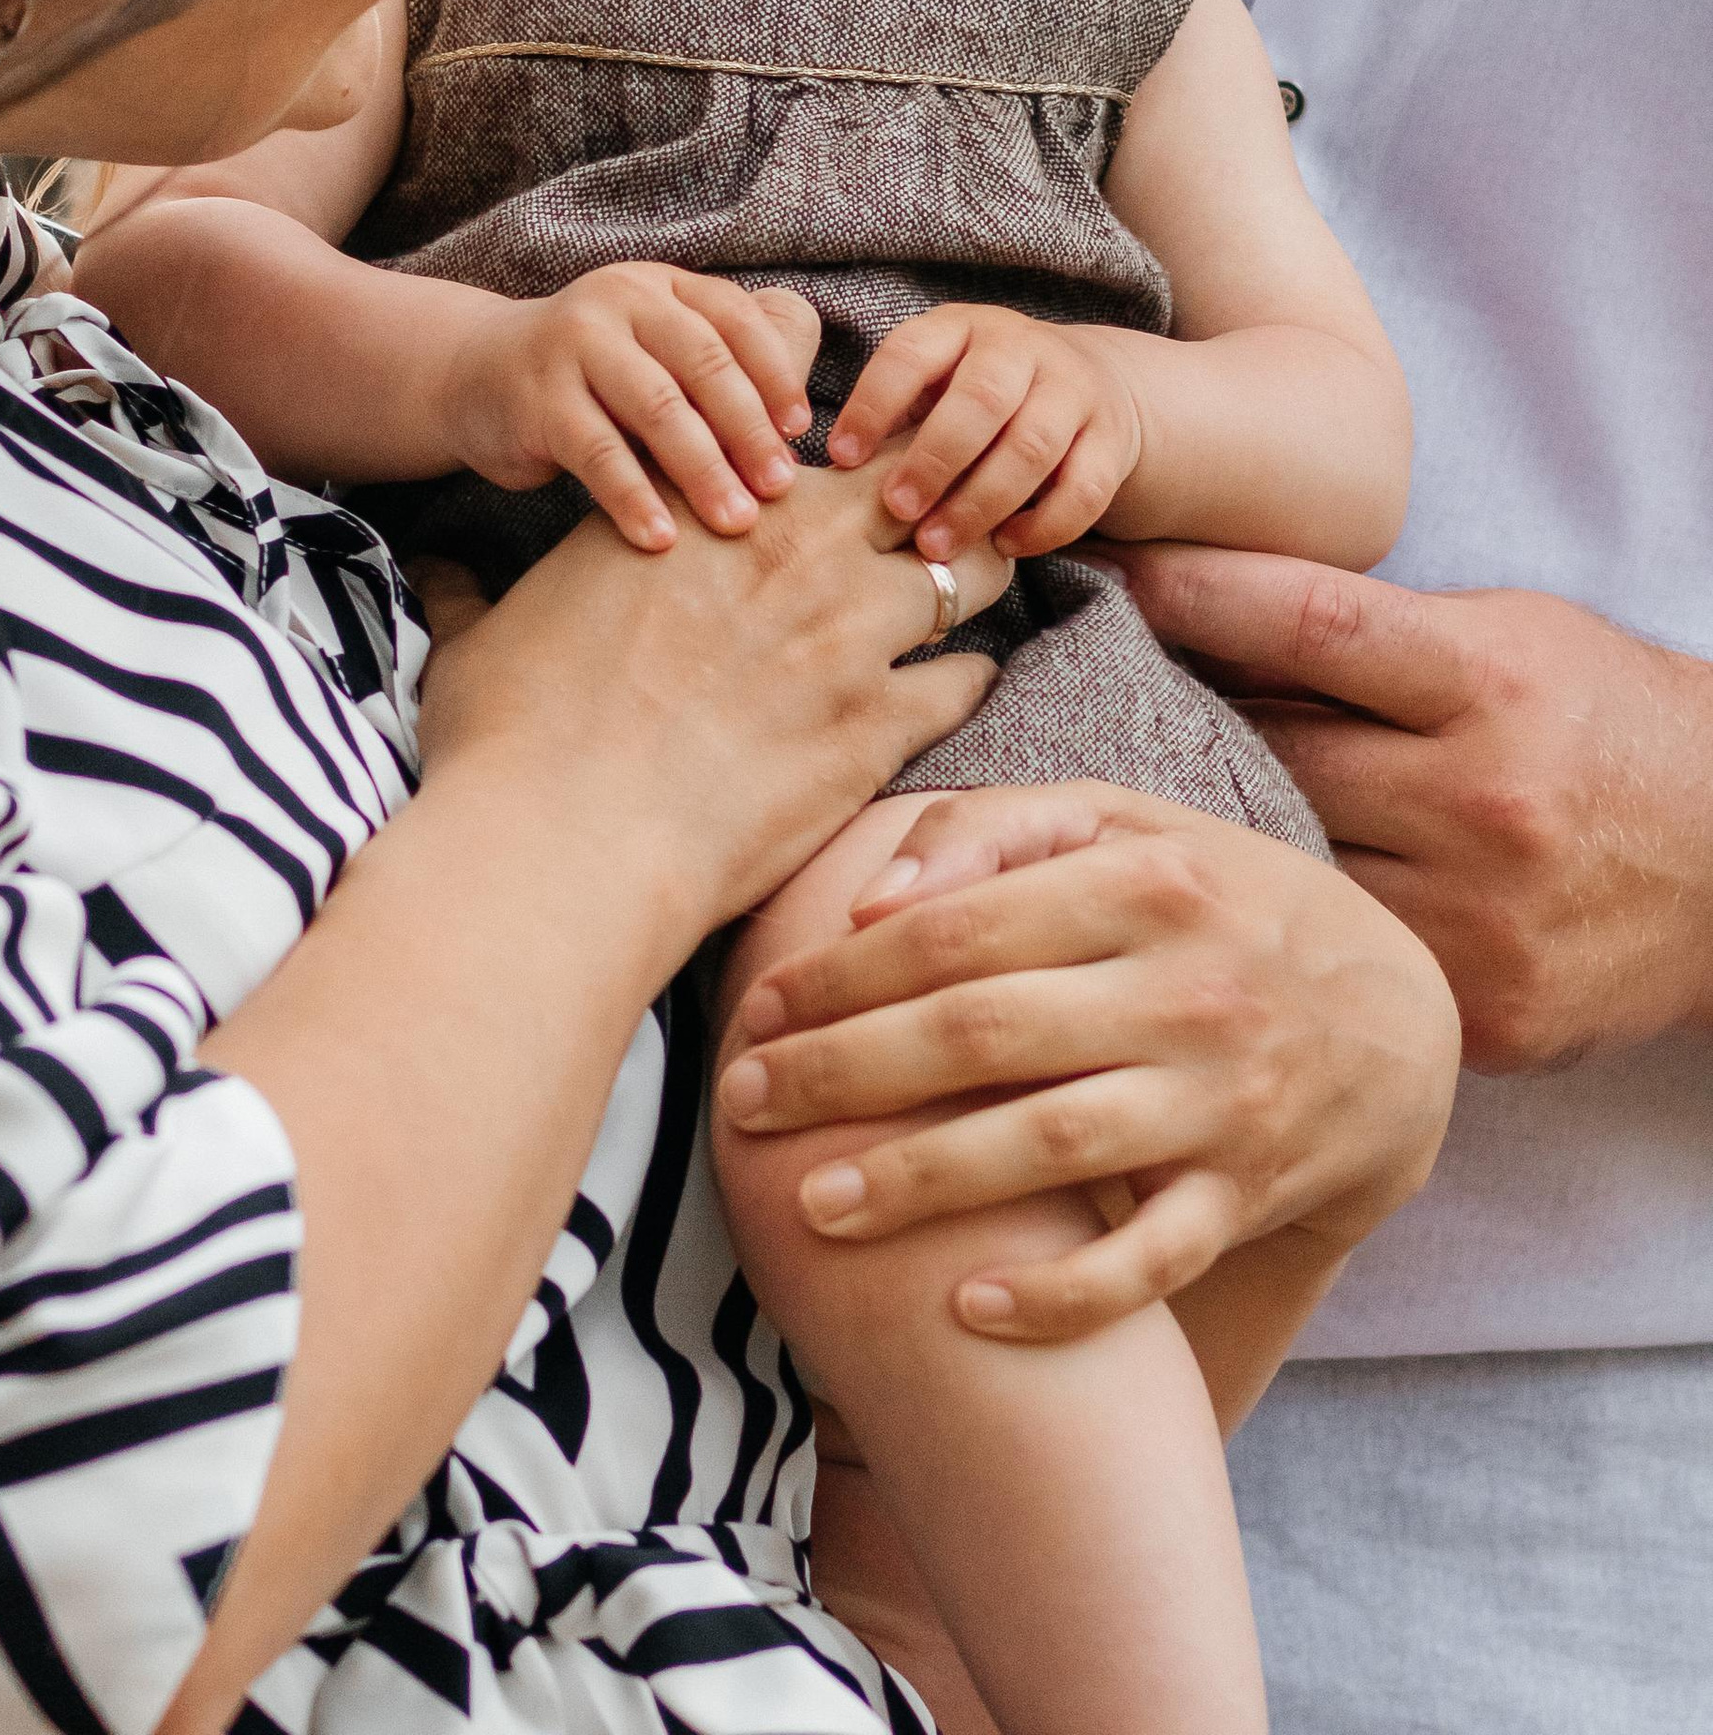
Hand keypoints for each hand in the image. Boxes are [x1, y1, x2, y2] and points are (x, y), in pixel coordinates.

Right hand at [419, 468, 1008, 936]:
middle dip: (922, 502)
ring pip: (959, 571)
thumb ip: (470, 591)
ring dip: (962, 584)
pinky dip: (964, 682)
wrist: (560, 846)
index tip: (834, 501)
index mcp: (696, 512)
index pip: (801, 450)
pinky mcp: (877, 727)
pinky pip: (966, 680)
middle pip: (902, 485)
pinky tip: (952, 692)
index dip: (829, 473)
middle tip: (922, 533)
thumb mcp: (477, 640)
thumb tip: (431, 567)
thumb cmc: (511, 742)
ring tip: (956, 605)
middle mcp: (783, 552)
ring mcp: (843, 635)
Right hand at [443, 263, 823, 552]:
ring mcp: (573, 344)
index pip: (734, 320)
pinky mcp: (537, 397)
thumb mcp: (646, 353)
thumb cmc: (588, 377)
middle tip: (778, 489)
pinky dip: (633, 498)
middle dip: (747, 430)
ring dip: (702, 470)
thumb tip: (790, 442)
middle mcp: (618, 301)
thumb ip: (704, 376)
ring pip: (655, 407)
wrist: (475, 373)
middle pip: (702, 362)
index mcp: (659, 286)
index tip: (799, 433)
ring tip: (734, 522)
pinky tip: (659, 539)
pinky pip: (597, 453)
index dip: (774, 375)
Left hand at [713, 780, 1457, 1340]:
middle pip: (984, 1033)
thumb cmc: (1210, 901)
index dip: (846, 971)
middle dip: (847, 1073)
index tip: (760, 1007)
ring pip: (1050, 1148)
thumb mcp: (1122, 827)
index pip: (960, 925)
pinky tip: (968, 1307)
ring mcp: (1219, 1099)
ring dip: (921, 1182)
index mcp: (1140, 882)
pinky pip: (1147, 1261)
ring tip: (813, 1205)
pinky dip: (1062, 1297)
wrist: (1390, 1015)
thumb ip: (995, 832)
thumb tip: (873, 898)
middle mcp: (1183, 989)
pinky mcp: (1246, 1194)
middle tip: (744, 1104)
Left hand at [833, 306, 1143, 561]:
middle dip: (934, 460)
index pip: (911, 354)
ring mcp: (1073, 390)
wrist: (1092, 384)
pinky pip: (1085, 488)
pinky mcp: (1111, 439)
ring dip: (981, 502)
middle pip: (980, 400)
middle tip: (896, 510)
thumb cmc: (977, 396)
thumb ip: (893, 414)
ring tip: (938, 545)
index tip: (841, 459)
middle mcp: (1020, 348)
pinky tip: (1005, 548)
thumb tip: (824, 467)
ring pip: (1031, 447)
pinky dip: (1045, 526)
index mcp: (960, 328)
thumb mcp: (935, 382)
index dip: (873, 405)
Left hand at [1118, 545, 1712, 1069]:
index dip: (1192, 594)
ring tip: (1150, 817)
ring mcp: (1484, 918)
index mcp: (1489, 682)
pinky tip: (1241, 915)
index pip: (1305, 623)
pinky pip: (1344, 965)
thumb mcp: (1507, 637)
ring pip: (1289, 872)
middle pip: (1273, 753)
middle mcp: (1484, 799)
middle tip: (1095, 709)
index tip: (1109, 578)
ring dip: (1216, 843)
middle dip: (1182, 727)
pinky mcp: (1485, 1016)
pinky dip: (1289, 936)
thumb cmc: (1603, 721)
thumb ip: (1370, 633)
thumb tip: (1193, 602)